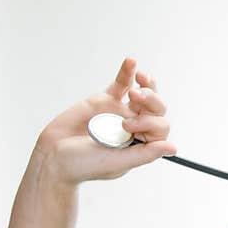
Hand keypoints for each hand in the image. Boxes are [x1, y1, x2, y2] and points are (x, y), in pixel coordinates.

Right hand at [34, 57, 176, 185]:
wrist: (53, 155)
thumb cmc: (84, 165)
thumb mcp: (117, 162)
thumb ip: (145, 154)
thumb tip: (173, 147)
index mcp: (142, 143)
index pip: (160, 128)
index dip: (151, 122)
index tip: (128, 126)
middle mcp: (135, 127)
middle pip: (156, 108)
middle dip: (152, 99)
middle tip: (135, 98)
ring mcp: (121, 111)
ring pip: (142, 94)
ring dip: (146, 84)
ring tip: (140, 78)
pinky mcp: (105, 100)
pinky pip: (121, 84)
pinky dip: (127, 72)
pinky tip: (131, 62)